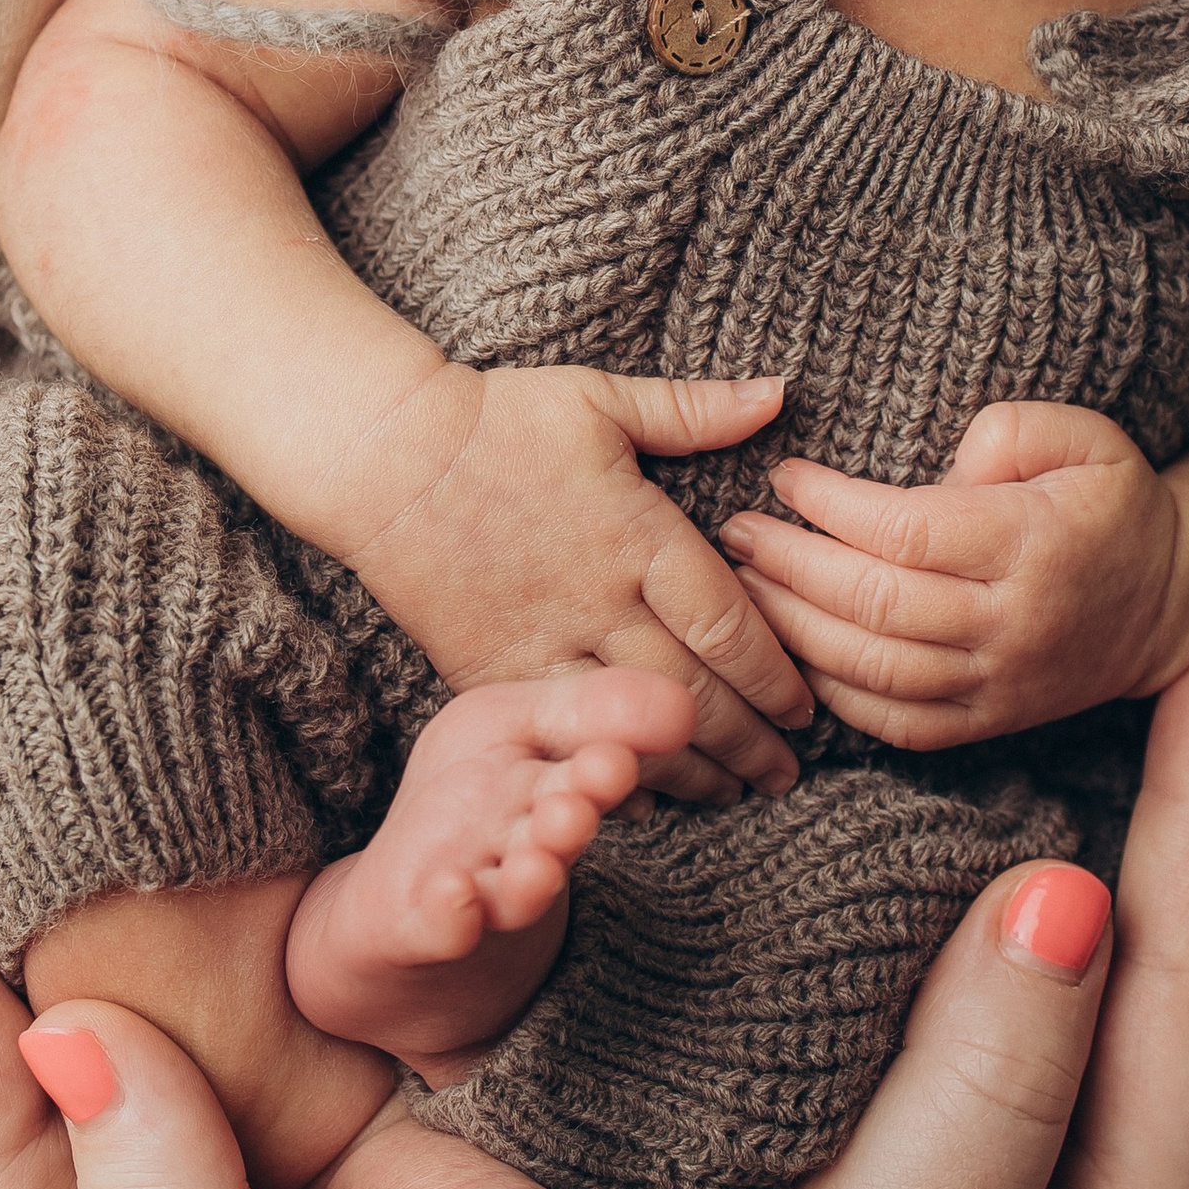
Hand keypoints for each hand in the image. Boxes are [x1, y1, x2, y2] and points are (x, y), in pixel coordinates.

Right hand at [335, 362, 811, 805]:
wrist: (383, 458)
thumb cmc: (498, 421)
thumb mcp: (600, 398)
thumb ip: (693, 411)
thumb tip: (778, 394)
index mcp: (638, 534)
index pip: (730, 624)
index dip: (776, 677)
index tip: (805, 709)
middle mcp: (599, 598)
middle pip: (693, 692)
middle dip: (750, 742)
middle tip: (787, 773)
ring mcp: (544, 641)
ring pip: (632, 724)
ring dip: (692, 769)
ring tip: (734, 793)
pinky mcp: (491, 671)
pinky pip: (561, 733)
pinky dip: (605, 767)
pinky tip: (641, 794)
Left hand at [722, 398, 1188, 750]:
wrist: (1169, 601)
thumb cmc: (1111, 503)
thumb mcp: (1088, 436)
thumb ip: (1013, 429)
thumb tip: (940, 468)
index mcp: (1034, 544)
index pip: (907, 532)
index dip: (831, 505)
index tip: (785, 477)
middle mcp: (1013, 624)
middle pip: (876, 606)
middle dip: (790, 566)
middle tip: (735, 530)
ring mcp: (998, 684)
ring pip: (874, 672)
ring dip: (793, 631)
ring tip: (740, 586)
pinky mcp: (986, 724)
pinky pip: (893, 724)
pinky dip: (831, 692)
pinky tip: (789, 649)